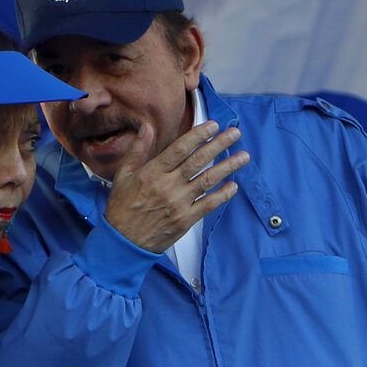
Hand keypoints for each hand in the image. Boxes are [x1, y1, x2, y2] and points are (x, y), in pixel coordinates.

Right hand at [105, 120, 247, 252]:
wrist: (124, 241)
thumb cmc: (122, 208)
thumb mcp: (123, 175)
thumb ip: (137, 150)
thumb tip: (147, 127)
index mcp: (152, 173)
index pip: (180, 148)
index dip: (199, 135)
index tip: (213, 125)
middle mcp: (168, 186)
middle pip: (199, 161)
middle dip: (220, 145)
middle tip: (235, 134)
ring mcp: (178, 203)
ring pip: (208, 180)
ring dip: (228, 167)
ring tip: (244, 157)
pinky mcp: (185, 220)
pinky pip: (208, 205)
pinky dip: (222, 195)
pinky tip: (233, 186)